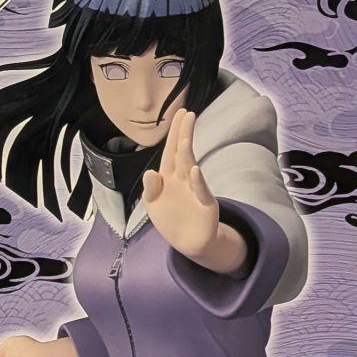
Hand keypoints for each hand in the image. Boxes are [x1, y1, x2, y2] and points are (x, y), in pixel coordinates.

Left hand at [142, 110, 248, 273]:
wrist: (189, 242)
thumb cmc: (170, 219)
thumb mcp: (153, 204)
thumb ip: (150, 189)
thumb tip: (150, 173)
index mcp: (169, 176)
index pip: (171, 150)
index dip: (174, 133)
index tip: (180, 113)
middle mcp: (184, 179)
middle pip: (182, 153)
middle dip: (183, 134)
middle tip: (187, 114)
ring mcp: (195, 190)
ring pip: (190, 168)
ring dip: (186, 154)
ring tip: (184, 138)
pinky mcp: (205, 205)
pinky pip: (201, 191)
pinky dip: (197, 182)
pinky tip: (194, 170)